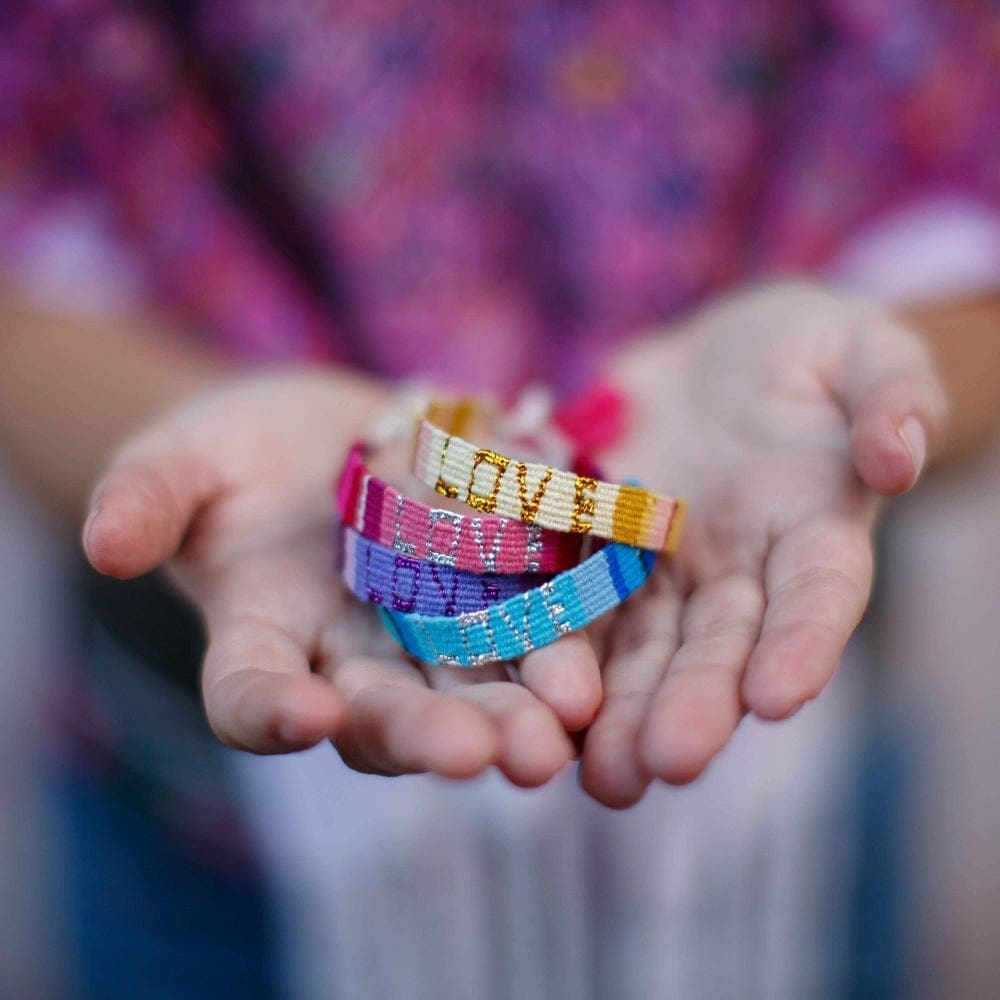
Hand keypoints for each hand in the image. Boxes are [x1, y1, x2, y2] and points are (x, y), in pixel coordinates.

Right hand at [83, 371, 600, 785]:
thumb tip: (104, 544)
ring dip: (519, 708)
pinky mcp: (496, 588)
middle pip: (386, 712)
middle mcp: (354, 657)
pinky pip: (532, 618)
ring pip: (473, 683)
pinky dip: (565, 637)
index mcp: (264, 641)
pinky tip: (604, 654)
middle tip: (483, 757)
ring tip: (563, 726)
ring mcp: (430, 629)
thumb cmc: (235, 452)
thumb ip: (148, 497)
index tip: (304, 718)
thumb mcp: (179, 460)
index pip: (252, 695)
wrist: (330, 431)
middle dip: (431, 733)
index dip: (271, 712)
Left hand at [579, 281, 948, 806]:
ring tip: (600, 774)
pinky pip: (572, 598)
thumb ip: (890, 396)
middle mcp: (735, 570)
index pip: (815, 595)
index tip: (777, 699)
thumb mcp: (862, 351)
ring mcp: (660, 567)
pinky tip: (530, 700)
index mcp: (811, 531)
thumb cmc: (805, 351)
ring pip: (641, 647)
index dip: (800, 645)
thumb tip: (897, 455)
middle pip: (717, 644)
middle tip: (663, 764)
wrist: (714, 358)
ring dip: (620, 711)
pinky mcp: (597, 548)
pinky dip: (556, 647)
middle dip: (692, 703)